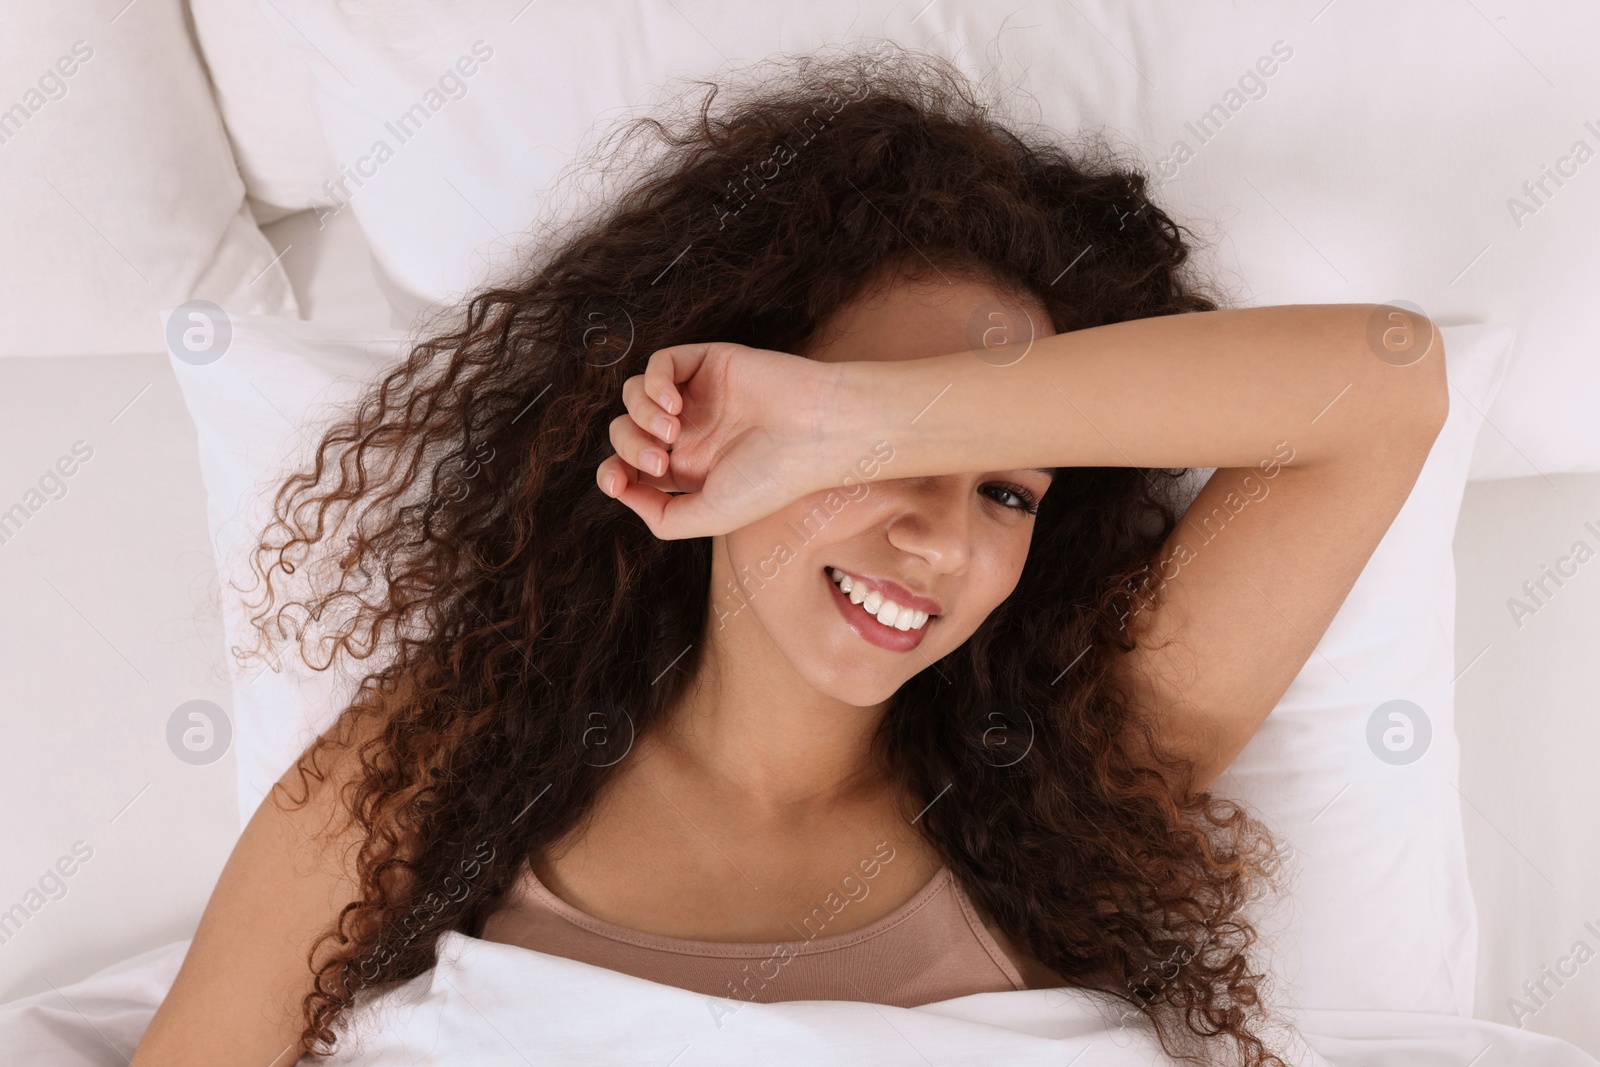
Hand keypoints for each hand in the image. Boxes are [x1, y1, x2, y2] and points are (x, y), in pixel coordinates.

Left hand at [597, 341, 842, 538]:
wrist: (816, 433)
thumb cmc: (773, 479)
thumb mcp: (711, 516)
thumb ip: (663, 517)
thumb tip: (624, 493)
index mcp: (690, 470)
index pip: (631, 468)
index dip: (613, 473)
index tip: (617, 483)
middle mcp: (690, 432)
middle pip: (626, 432)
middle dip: (629, 448)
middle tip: (661, 458)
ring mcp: (697, 395)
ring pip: (634, 396)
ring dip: (639, 415)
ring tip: (672, 430)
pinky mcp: (708, 362)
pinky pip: (659, 363)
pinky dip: (654, 382)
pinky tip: (674, 402)